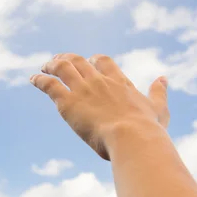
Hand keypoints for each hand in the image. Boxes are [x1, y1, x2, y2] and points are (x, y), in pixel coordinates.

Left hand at [30, 53, 169, 159]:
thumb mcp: (158, 109)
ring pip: (62, 67)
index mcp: (119, 83)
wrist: (133, 137)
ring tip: (44, 66)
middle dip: (68, 58)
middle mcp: (100, 81)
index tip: (89, 60)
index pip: (104, 62)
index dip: (94, 59)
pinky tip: (34, 79)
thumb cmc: (148, 129)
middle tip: (59, 60)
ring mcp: (83, 90)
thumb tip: (163, 78)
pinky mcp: (68, 102)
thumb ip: (159, 93)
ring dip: (51, 64)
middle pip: (79, 61)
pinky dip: (40, 80)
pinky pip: (50, 84)